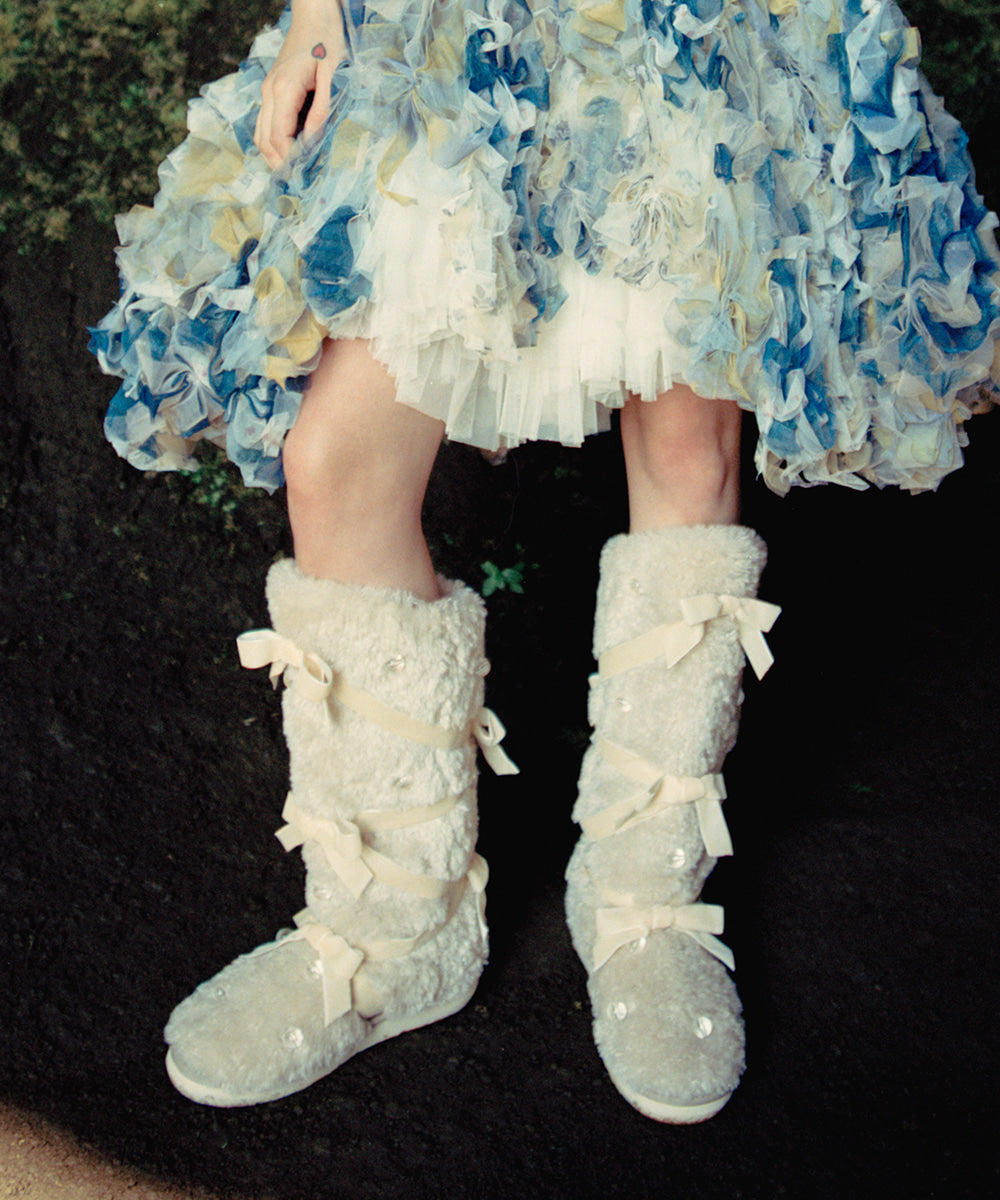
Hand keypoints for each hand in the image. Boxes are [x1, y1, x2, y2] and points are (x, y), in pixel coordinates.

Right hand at [254, 0, 346, 168]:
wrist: (314, 14)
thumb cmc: (328, 41)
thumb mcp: (333, 76)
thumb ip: (322, 109)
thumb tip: (313, 141)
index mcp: (284, 90)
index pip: (279, 137)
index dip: (289, 161)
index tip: (304, 178)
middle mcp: (269, 92)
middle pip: (265, 141)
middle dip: (279, 164)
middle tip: (297, 186)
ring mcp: (267, 91)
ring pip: (260, 134)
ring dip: (273, 156)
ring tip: (292, 175)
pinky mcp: (271, 90)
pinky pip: (265, 124)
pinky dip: (273, 142)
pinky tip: (289, 153)